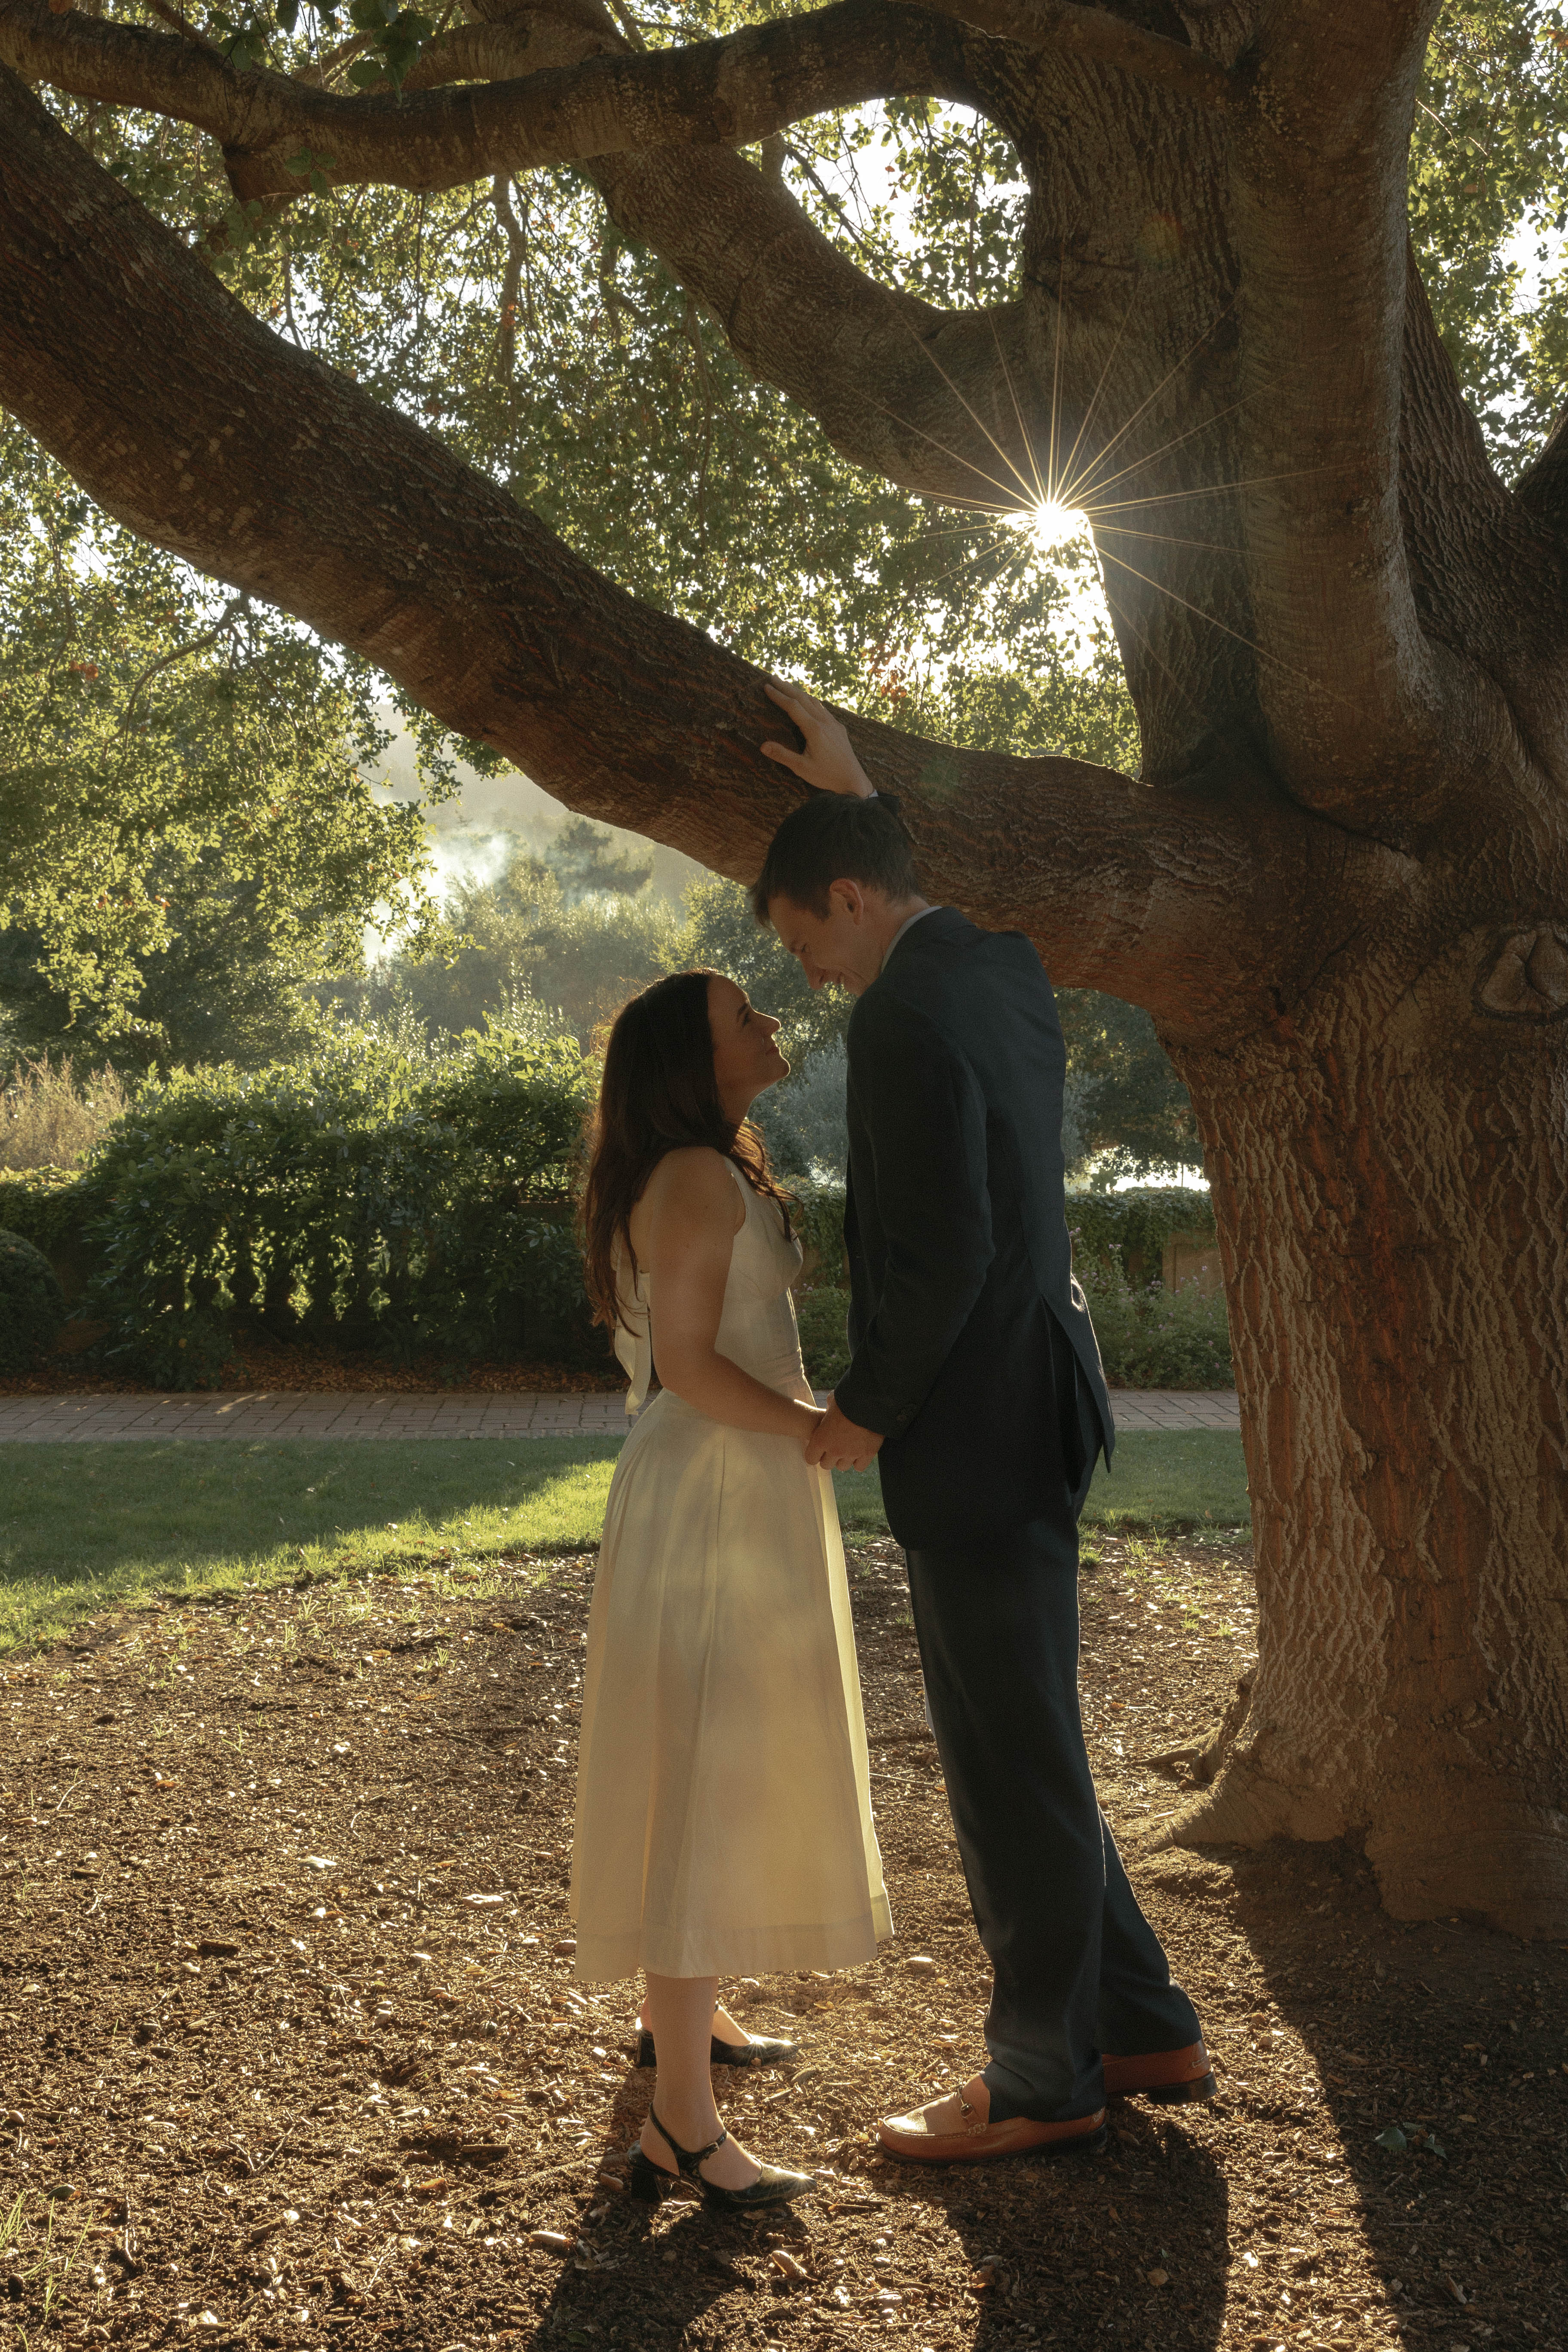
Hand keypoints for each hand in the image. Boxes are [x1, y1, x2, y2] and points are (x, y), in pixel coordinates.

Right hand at [761, 679, 874, 797]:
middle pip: (803, 698)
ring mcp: (833, 723)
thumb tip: (762, 746)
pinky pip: (823, 709)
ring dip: (799, 692)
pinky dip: (811, 701)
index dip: (779, 696)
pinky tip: (808, 702)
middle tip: (772, 678)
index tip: (767, 687)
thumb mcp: (802, 768)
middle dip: (786, 687)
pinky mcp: (839, 728)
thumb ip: (783, 755)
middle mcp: (825, 722)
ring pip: (814, 701)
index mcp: (814, 729)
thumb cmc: (827, 776)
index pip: (793, 706)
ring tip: (787, 686)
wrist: (853, 780)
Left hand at [805, 1395, 884, 1471]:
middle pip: (826, 1465)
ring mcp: (851, 1454)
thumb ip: (828, 1405)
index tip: (820, 1448)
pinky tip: (860, 1452)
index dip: (815, 1453)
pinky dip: (859, 1461)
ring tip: (848, 1448)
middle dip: (829, 1457)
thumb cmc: (848, 1400)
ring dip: (843, 1459)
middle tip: (835, 1446)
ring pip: (842, 1466)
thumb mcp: (832, 1400)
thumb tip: (830, 1402)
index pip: (811, 1458)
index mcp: (821, 1439)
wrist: (870, 1403)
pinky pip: (859, 1467)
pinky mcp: (867, 1454)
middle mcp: (834, 1450)